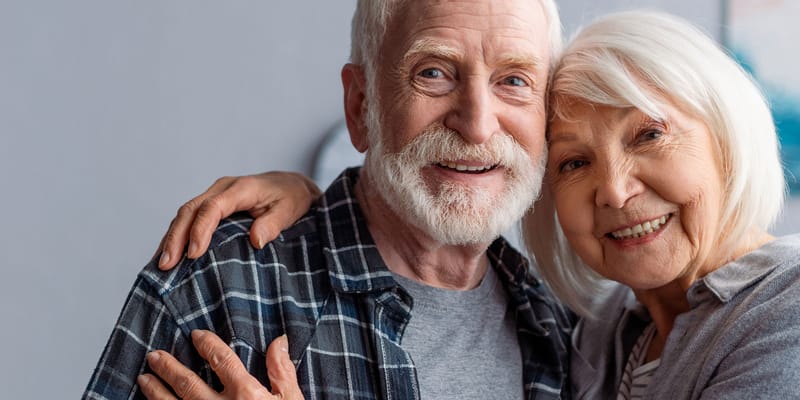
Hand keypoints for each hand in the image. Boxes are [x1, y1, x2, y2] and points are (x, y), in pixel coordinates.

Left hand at [138, 330, 303, 399]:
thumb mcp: (291, 399)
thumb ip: (281, 371)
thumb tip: (279, 341)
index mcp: (246, 393)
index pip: (221, 360)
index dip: (207, 344)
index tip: (196, 335)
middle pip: (188, 382)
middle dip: (169, 367)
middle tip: (155, 356)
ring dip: (157, 391)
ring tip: (144, 378)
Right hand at [157, 172, 320, 269]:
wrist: (292, 185)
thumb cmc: (292, 198)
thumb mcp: (290, 210)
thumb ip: (273, 224)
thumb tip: (255, 240)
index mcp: (241, 188)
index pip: (213, 208)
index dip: (200, 230)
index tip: (194, 255)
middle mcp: (223, 188)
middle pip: (191, 210)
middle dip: (176, 237)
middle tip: (166, 265)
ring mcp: (215, 194)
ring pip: (185, 214)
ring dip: (172, 238)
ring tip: (161, 265)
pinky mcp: (212, 204)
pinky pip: (190, 218)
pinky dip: (177, 235)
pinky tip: (169, 254)